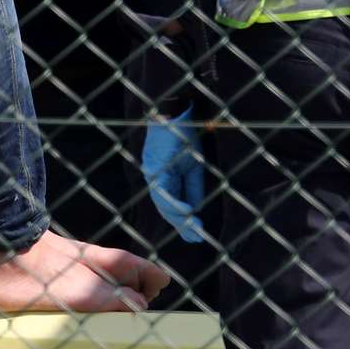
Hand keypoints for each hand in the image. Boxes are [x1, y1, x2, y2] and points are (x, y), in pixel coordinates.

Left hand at [141, 106, 205, 242]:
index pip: (170, 204)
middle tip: (196, 238)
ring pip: (163, 203)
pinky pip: (163, 190)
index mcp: (163, 177)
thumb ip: (193, 188)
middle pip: (165, 208)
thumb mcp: (194, 166)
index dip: (183, 220)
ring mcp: (153, 172)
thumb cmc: (184, 134)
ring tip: (195, 229)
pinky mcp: (155, 167)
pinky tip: (187, 212)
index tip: (196, 235)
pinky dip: (175, 203)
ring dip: (179, 217)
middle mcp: (154, 177)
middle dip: (181, 224)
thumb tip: (196, 211)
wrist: (176, 110)